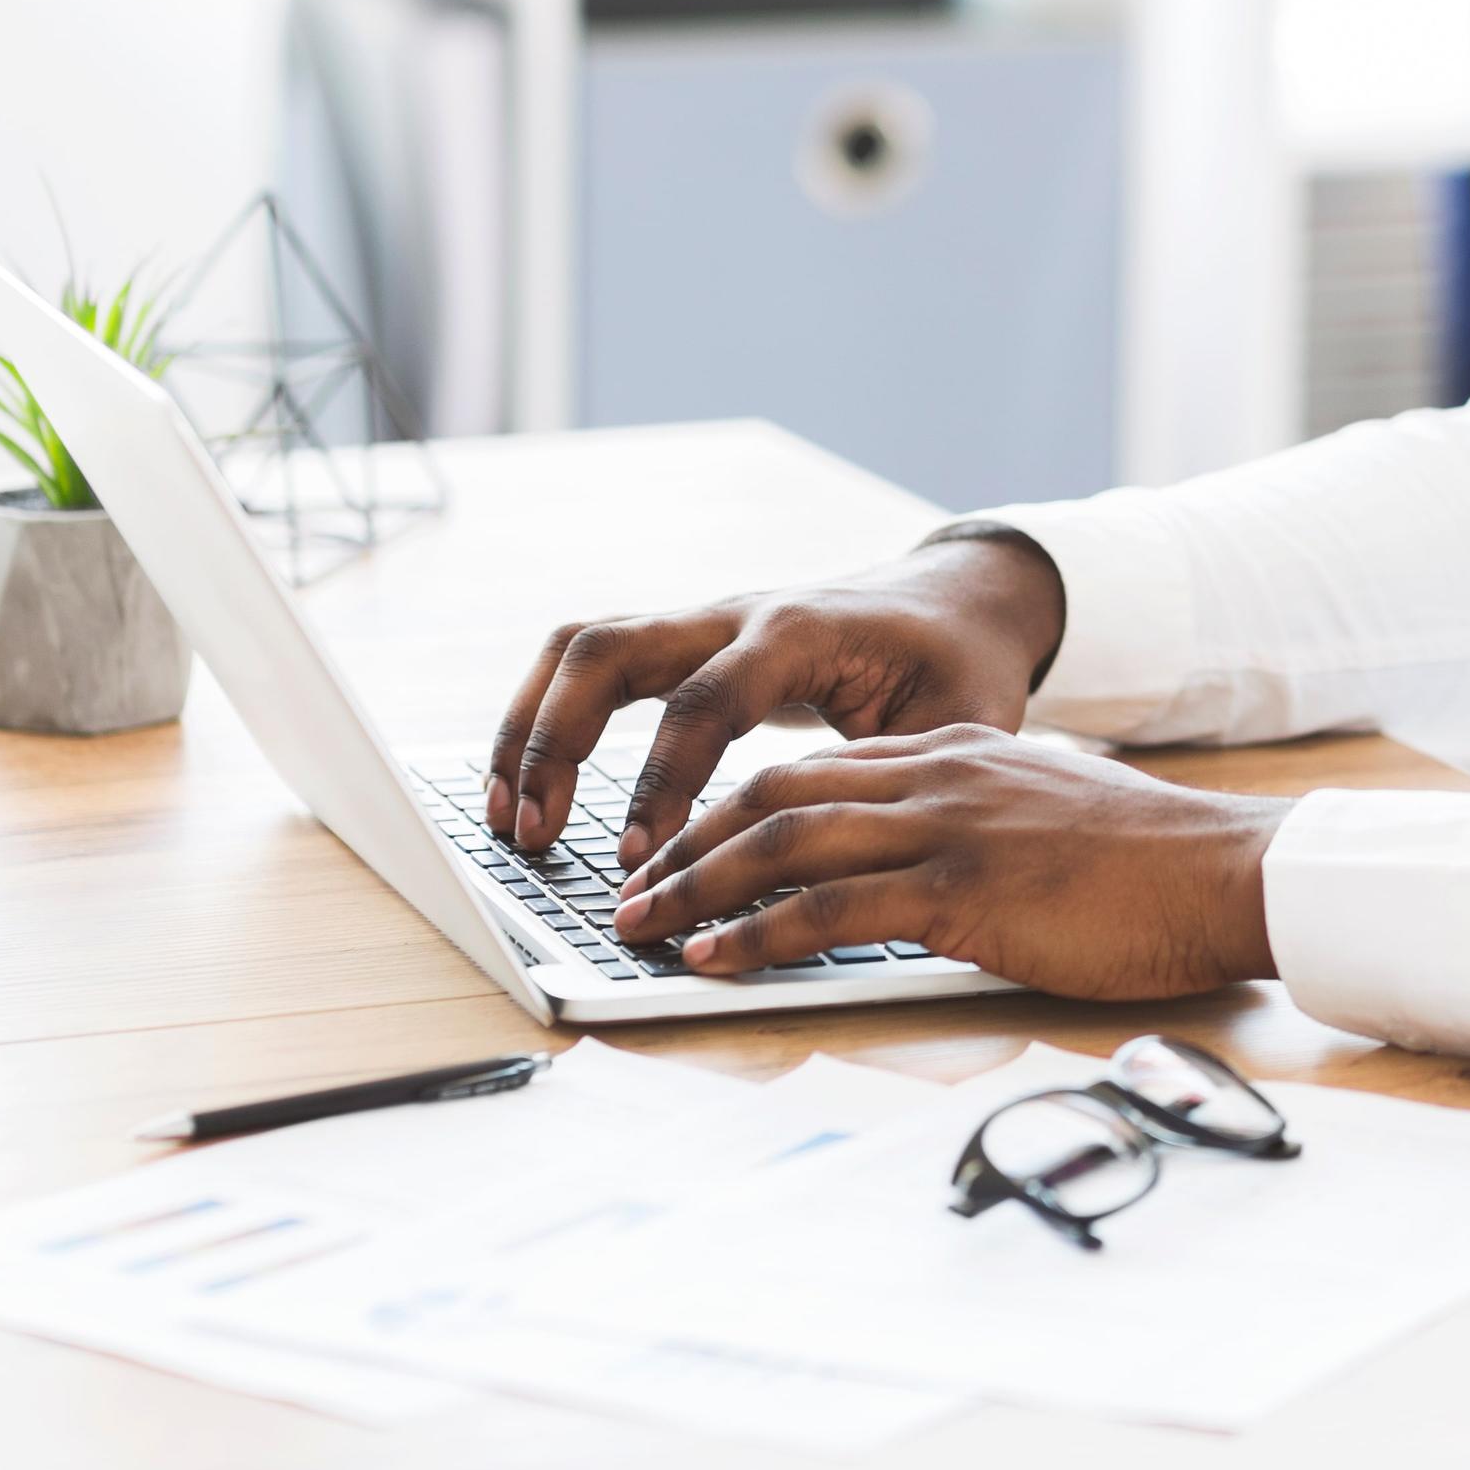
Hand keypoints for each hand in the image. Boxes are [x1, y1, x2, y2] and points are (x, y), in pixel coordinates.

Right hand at [482, 528, 1064, 866]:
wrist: (955, 605)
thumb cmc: (957, 669)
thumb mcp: (954, 725)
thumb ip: (893, 782)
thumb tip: (835, 864)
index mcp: (799, 632)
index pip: (706, 701)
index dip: (662, 782)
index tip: (637, 859)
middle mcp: (735, 615)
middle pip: (609, 649)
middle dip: (556, 741)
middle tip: (536, 833)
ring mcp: (701, 624)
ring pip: (581, 646)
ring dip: (530, 729)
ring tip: (512, 820)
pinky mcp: (683, 646)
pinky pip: (590, 665)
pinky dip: (545, 721)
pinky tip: (532, 794)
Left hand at [613, 726, 1287, 1001]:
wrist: (1224, 870)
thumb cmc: (1151, 864)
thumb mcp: (1048, 816)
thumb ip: (980, 824)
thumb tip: (924, 872)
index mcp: (957, 753)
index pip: (814, 769)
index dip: (734, 811)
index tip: (684, 850)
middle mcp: (939, 774)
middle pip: (775, 793)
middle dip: (689, 843)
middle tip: (634, 892)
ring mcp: (947, 827)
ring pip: (782, 842)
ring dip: (697, 889)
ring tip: (643, 928)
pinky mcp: (963, 889)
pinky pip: (828, 909)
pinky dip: (756, 936)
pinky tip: (713, 963)